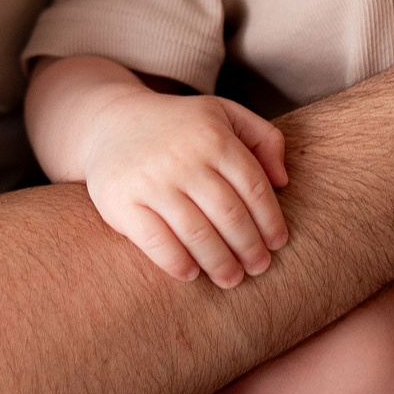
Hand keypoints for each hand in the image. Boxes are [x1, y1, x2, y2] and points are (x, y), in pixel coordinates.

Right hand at [71, 79, 291, 288]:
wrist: (111, 122)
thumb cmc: (178, 126)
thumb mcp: (223, 114)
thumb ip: (263, 137)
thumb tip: (283, 181)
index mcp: (214, 136)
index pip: (253, 189)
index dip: (270, 222)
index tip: (277, 244)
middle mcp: (184, 157)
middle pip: (229, 215)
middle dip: (249, 248)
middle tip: (258, 268)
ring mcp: (151, 180)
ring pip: (197, 233)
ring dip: (220, 263)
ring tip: (231, 278)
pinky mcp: (122, 202)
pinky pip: (157, 242)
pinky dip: (178, 263)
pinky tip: (191, 274)